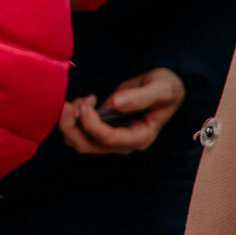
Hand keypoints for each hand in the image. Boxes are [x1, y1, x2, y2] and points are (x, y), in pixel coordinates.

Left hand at [60, 68, 184, 155]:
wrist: (165, 88)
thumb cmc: (166, 89)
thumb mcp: (161, 89)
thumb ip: (140, 97)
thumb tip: (116, 103)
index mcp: (141, 136)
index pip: (110, 139)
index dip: (92, 124)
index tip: (84, 105)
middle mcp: (125, 142)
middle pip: (88, 146)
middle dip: (72, 127)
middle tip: (69, 104)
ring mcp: (112, 138)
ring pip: (80, 142)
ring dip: (70, 123)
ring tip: (79, 100)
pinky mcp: (103, 130)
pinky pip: (81, 133)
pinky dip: (73, 120)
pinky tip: (82, 102)